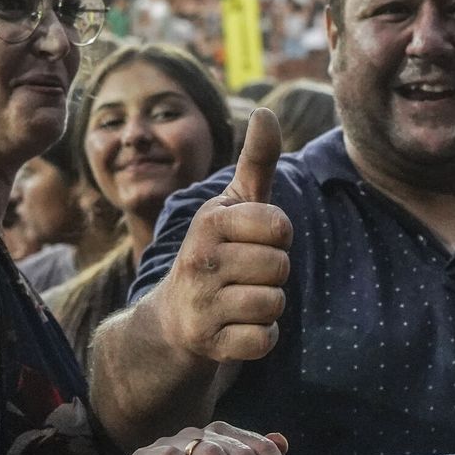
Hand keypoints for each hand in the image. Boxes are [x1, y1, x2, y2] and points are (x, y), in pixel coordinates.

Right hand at [158, 109, 291, 362]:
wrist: (174, 318)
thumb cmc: (217, 251)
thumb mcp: (234, 205)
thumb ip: (256, 161)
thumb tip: (265, 110)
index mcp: (210, 221)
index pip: (280, 226)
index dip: (277, 235)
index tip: (254, 239)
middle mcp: (199, 259)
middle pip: (280, 267)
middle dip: (273, 273)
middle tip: (245, 274)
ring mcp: (201, 304)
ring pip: (274, 304)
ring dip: (267, 305)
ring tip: (240, 299)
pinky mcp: (208, 344)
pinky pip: (264, 340)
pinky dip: (259, 337)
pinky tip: (237, 327)